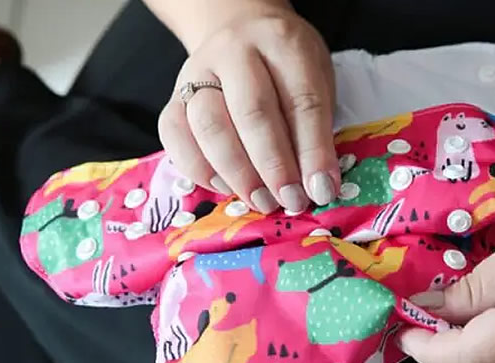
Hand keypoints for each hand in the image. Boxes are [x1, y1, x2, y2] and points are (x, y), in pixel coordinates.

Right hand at [158, 2, 338, 213]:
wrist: (240, 30)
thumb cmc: (287, 66)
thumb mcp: (317, 80)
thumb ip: (317, 127)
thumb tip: (317, 185)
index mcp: (282, 43)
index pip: (302, 100)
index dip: (314, 152)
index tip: (321, 190)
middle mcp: (235, 51)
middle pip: (252, 112)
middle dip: (274, 166)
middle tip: (290, 201)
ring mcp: (197, 71)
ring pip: (208, 124)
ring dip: (237, 172)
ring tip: (261, 200)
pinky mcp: (173, 95)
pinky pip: (174, 133)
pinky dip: (199, 168)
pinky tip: (225, 188)